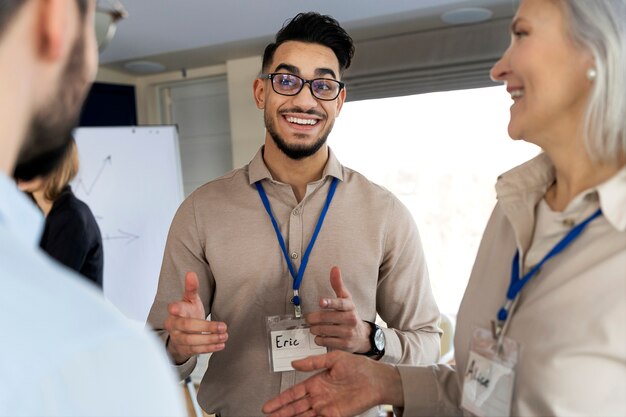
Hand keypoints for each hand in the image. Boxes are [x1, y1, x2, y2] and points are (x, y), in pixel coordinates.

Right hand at [164, 271, 227, 363]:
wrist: (182, 333)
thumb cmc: (188, 313)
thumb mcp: (190, 300)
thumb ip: (191, 288)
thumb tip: (191, 273)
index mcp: (175, 311)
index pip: (175, 309)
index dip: (175, 308)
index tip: (176, 308)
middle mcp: (173, 325)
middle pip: (187, 326)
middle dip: (205, 327)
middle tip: (223, 326)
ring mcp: (177, 338)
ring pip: (192, 340)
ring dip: (210, 339)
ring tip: (224, 336)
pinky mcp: (184, 349)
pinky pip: (196, 350)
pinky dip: (209, 348)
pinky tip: (221, 344)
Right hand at [262, 351, 402, 416]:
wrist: (376, 379)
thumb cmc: (358, 367)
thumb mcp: (334, 359)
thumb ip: (313, 362)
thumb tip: (294, 363)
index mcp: (316, 382)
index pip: (294, 393)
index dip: (281, 400)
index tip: (268, 406)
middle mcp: (319, 396)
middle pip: (295, 407)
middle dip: (281, 412)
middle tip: (267, 416)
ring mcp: (326, 407)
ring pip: (303, 415)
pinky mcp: (336, 415)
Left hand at [305, 266, 370, 352]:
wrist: (362, 337)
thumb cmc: (350, 315)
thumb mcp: (347, 299)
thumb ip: (338, 285)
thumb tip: (334, 268)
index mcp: (350, 306)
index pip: (340, 303)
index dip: (330, 302)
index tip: (321, 302)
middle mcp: (350, 319)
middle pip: (326, 318)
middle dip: (313, 318)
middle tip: (309, 319)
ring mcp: (348, 333)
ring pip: (322, 330)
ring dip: (314, 329)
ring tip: (314, 327)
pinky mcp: (344, 345)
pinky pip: (324, 341)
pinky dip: (318, 339)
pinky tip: (320, 336)